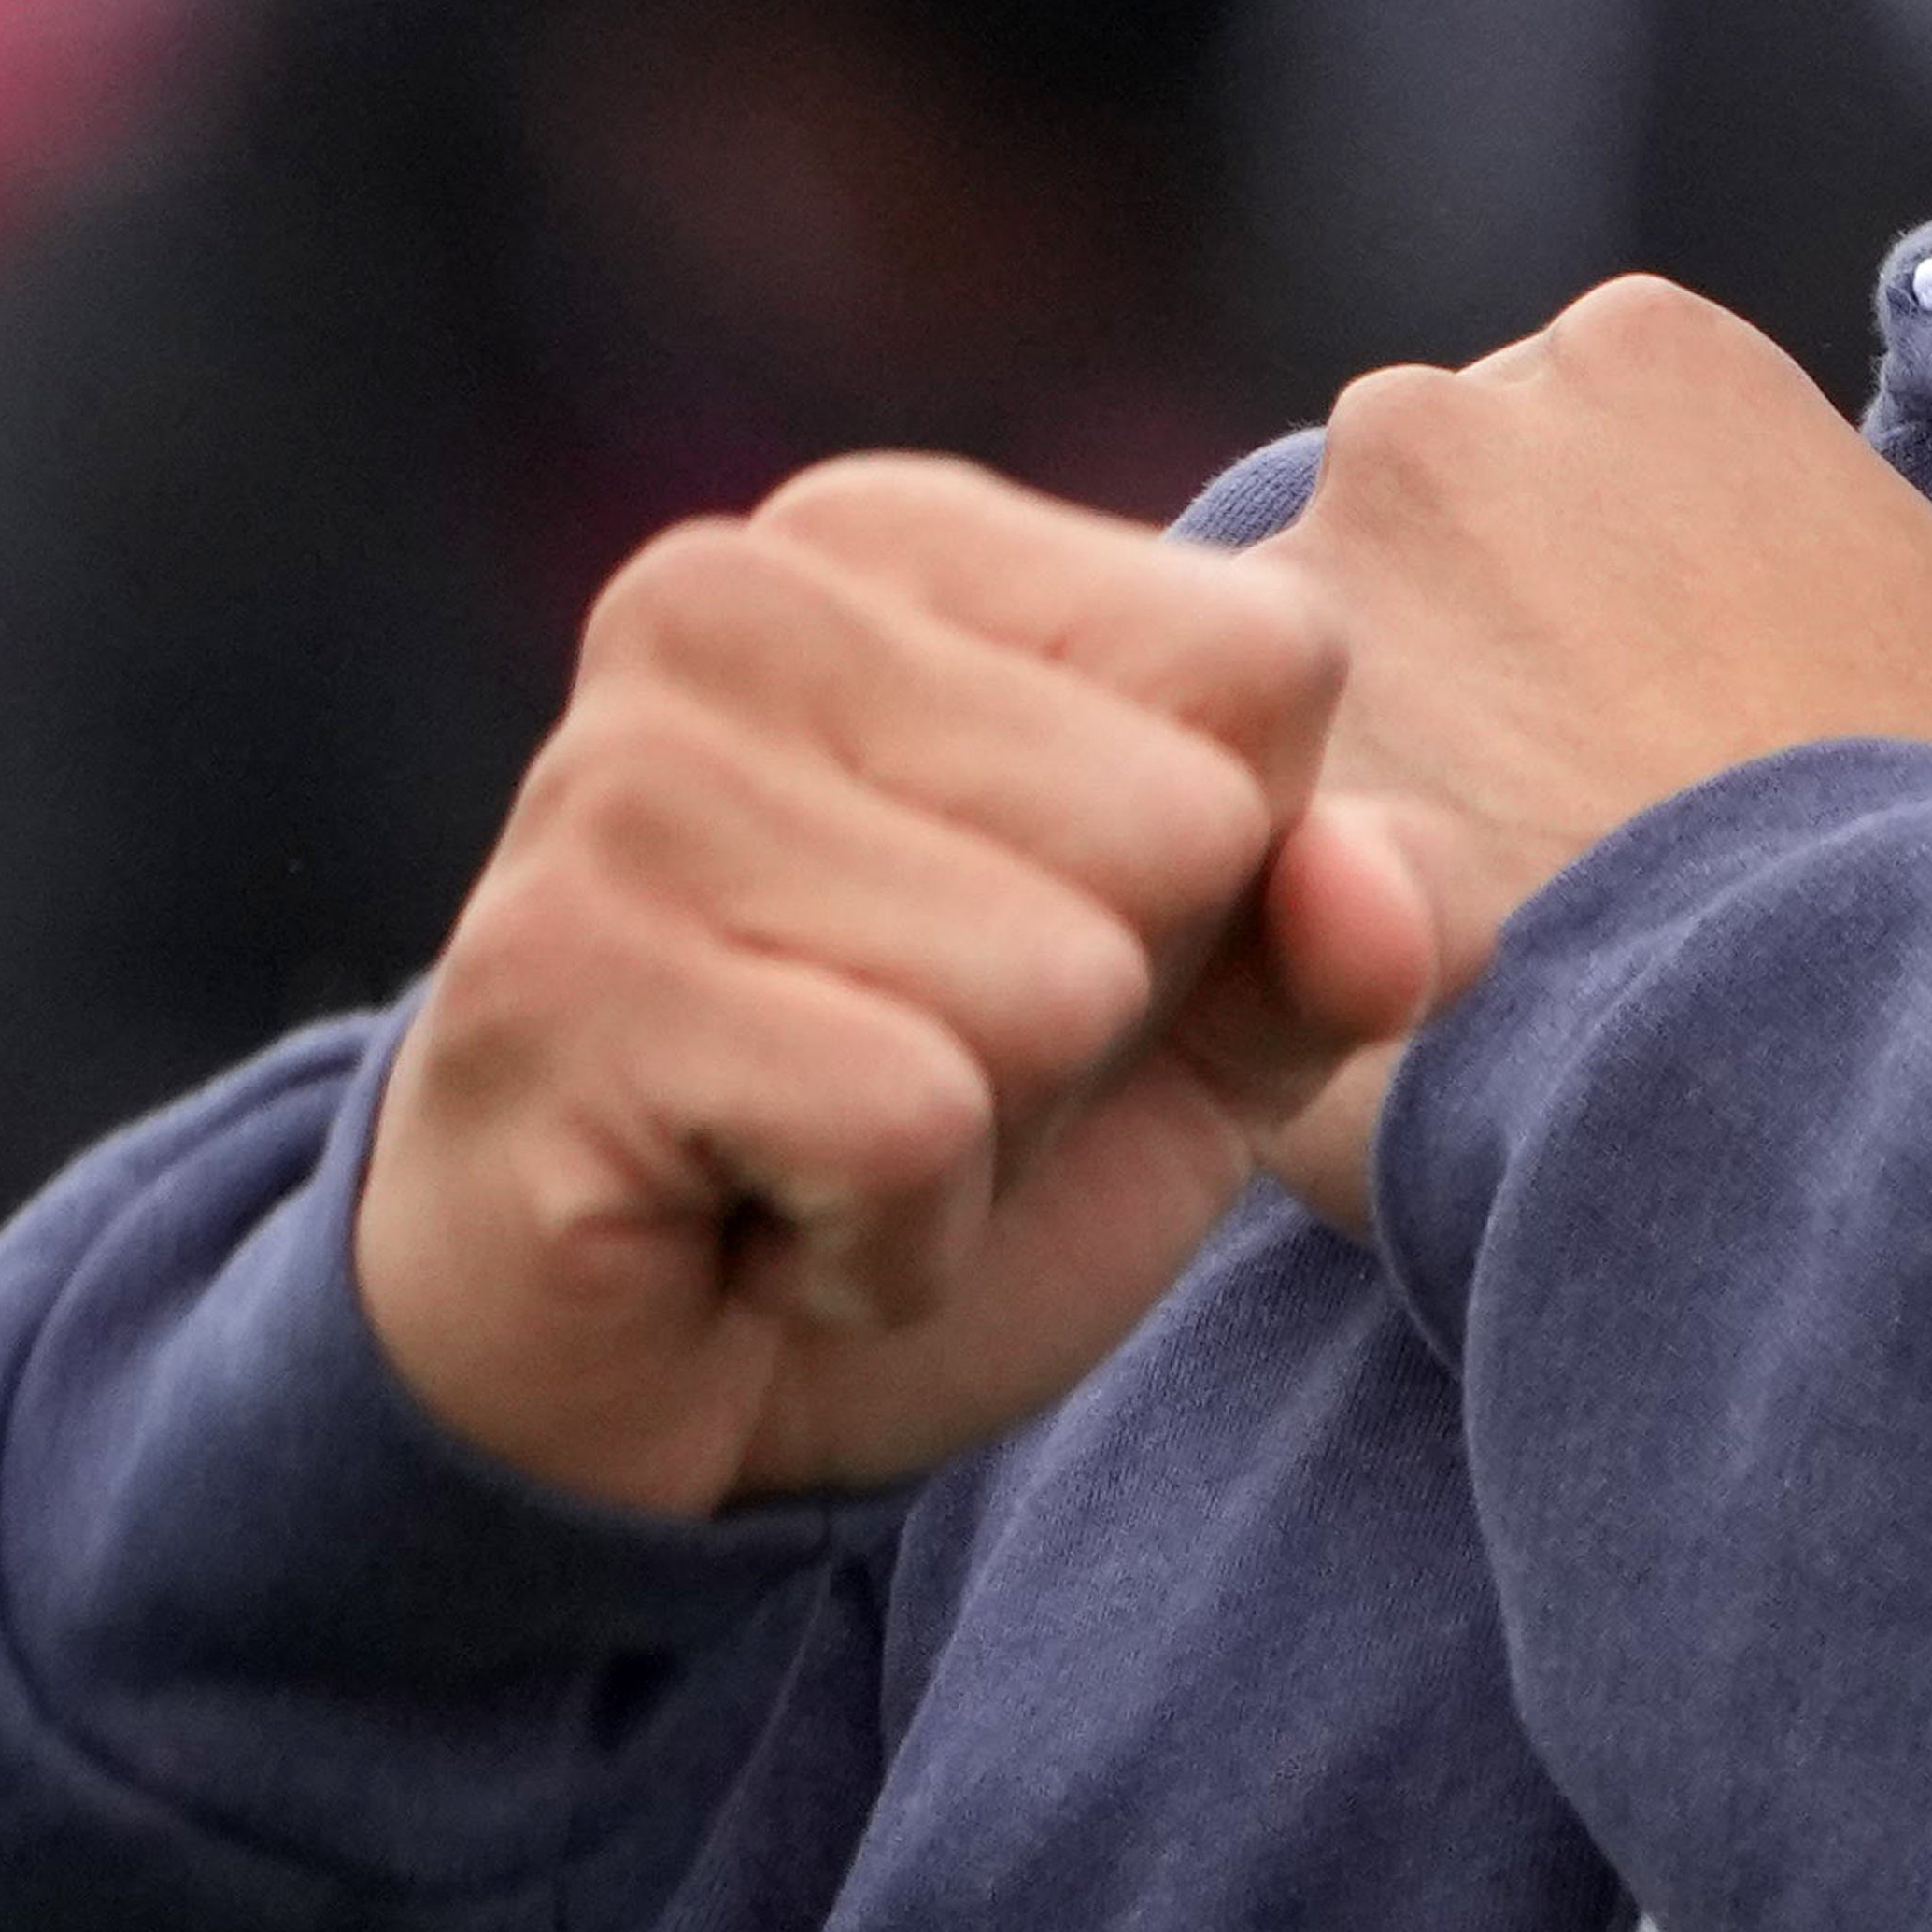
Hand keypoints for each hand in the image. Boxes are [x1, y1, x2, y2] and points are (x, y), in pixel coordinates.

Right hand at [356, 456, 1454, 1520]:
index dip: (1210, 873)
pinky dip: (890, 1242)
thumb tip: (1372, 894)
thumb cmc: (933, 1140)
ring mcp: (619, 782)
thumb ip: (1353, 913)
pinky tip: (761, 1229)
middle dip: (1095, 1018)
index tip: (1026, 943)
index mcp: (893, 537)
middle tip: (913, 1066)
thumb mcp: (1210, 1011)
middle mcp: (728, 600)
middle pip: (1177, 823)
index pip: (1265, 662)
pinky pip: (915, 1124)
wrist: (644, 1395)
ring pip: (1057, 982)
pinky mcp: (559, 981)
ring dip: (990, 1136)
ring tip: (831, 1133)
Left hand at [1256, 276, 1931, 1232]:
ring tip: (1504, 931)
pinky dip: (1305, 912)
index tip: (1669, 703)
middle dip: (1475, 653)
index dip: (1623, 591)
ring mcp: (1309, 585)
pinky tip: (1421, 1011)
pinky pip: (1248, 840)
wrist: (1835, 1018)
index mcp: (1644, 356)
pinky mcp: (1231, 774)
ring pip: (1314, 684)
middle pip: (1422, 532)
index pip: (1581, 445)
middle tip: (1577, 819)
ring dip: (1381, 775)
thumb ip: (1927, 597)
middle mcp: (1442, 420)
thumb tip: (1925, 638)